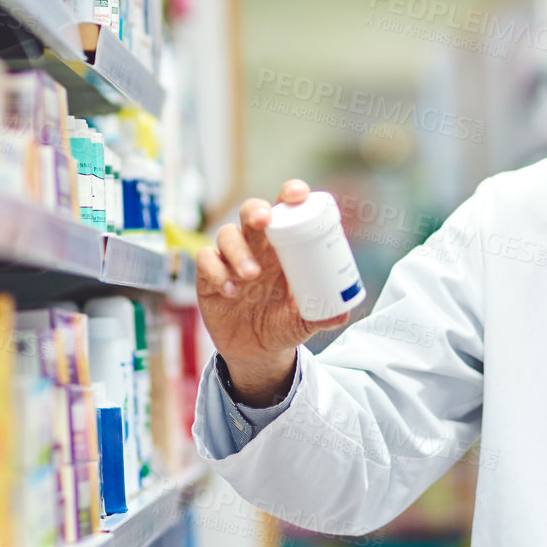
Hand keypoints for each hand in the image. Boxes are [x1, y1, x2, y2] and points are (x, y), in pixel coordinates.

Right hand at [197, 179, 350, 404]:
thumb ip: (322, 315)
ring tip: (251, 275)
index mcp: (283, 246)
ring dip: (238, 250)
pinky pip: (204, 259)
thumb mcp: (305, 321)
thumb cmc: (283, 323)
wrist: (256, 352)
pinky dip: (215, 270)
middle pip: (251, 212)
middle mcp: (256, 246)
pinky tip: (229, 290)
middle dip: (256, 210)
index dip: (289, 195)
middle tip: (264, 220)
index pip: (286, 210)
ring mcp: (230, 259)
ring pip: (227, 234)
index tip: (297, 195)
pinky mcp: (208, 276)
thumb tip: (342, 315)